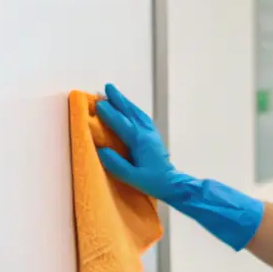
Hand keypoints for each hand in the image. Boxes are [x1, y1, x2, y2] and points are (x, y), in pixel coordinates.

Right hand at [95, 83, 177, 201]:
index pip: (122, 123)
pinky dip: (134, 110)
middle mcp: (146, 133)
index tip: (99, 103)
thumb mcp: (132, 177)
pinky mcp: (154, 136)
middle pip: (130, 112)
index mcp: (140, 142)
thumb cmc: (153, 182)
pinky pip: (143, 117)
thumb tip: (101, 150)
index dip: (110, 113)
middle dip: (118, 99)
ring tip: (115, 93)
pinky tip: (130, 108)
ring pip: (137, 113)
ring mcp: (152, 133)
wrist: (173, 184)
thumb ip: (116, 164)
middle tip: (107, 87)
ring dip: (126, 102)